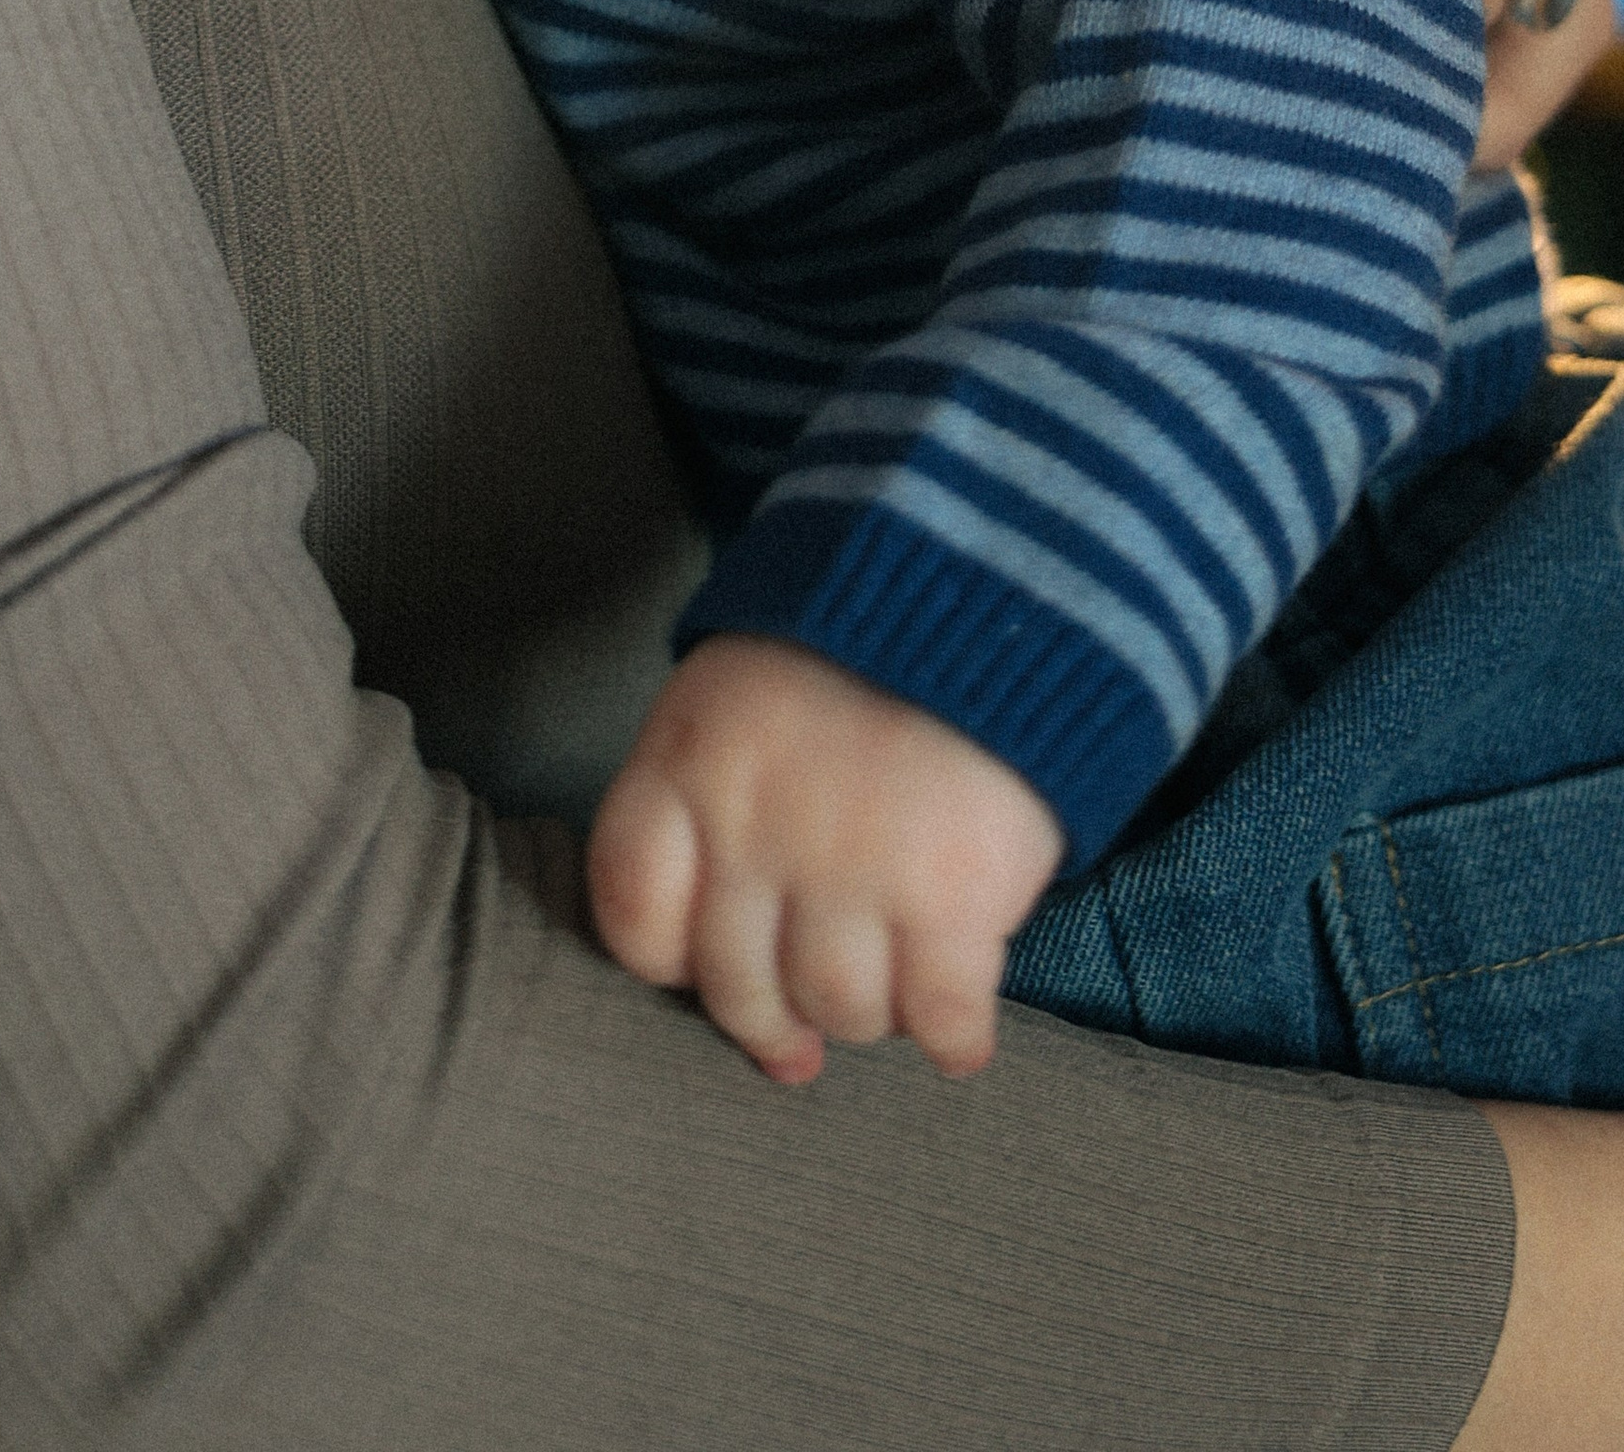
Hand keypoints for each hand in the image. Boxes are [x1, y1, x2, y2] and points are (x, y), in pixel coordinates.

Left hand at [585, 634, 1064, 1084]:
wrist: (991, 584)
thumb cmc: (858, 645)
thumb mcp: (743, 685)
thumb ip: (712, 792)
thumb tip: (720, 932)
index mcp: (691, 761)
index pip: (633, 912)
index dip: (669, 962)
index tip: (705, 966)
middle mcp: (757, 826)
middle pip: (736, 984)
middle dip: (771, 1019)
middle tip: (798, 1031)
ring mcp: (852, 868)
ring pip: (837, 1011)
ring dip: (865, 1019)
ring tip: (888, 995)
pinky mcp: (950, 898)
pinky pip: (939, 1016)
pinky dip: (952, 1039)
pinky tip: (958, 1034)